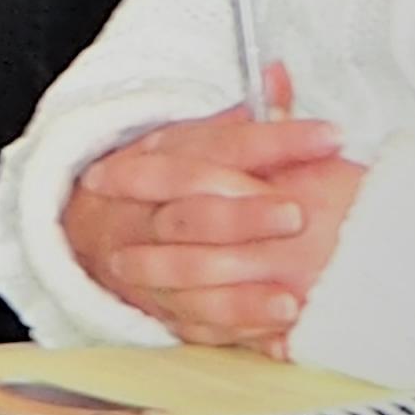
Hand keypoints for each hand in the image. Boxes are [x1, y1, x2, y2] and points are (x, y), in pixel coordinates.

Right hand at [61, 90, 368, 351]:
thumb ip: (246, 120)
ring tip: (291, 299)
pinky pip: (197, 326)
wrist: (83, 229)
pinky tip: (281, 340)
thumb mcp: (193, 142)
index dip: (277, 141)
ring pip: (188, 278)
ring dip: (240, 291)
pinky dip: (240, 335)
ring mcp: (149, 264)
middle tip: (296, 215)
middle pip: (193, 216)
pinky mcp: (161, 308)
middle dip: (244, 218)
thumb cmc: (161, 183)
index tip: (331, 138)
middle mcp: (151, 214)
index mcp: (163, 160)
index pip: (221, 147)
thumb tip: (281, 74)